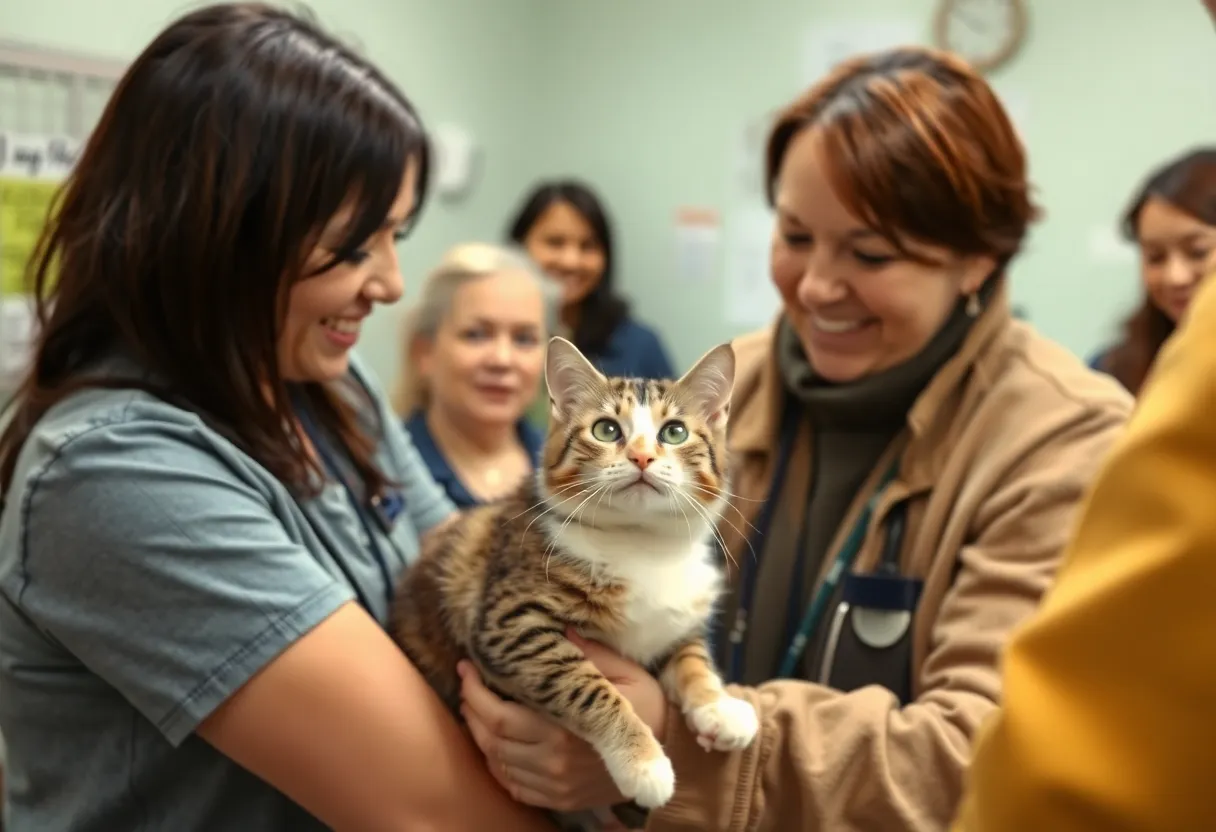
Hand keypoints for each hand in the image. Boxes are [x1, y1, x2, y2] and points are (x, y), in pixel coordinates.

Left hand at [457, 631, 667, 812]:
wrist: (671, 754)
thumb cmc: (648, 708)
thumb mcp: (627, 673)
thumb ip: (590, 655)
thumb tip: (560, 628)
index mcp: (567, 727)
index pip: (500, 716)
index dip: (475, 693)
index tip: (467, 669)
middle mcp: (555, 761)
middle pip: (492, 741)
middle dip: (471, 711)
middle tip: (467, 686)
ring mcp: (557, 785)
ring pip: (499, 764)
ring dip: (480, 737)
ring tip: (476, 711)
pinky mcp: (562, 800)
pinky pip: (515, 787)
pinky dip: (499, 767)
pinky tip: (497, 745)